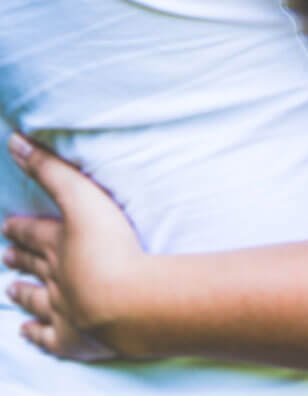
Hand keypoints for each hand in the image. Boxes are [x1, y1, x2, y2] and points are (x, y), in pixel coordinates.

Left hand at [3, 133, 145, 360]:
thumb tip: (13, 141)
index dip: (20, 229)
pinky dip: (34, 333)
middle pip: (33, 265)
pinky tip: (26, 331)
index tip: (6, 227)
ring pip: (35, 299)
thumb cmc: (109, 243)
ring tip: (10, 290)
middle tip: (6, 255)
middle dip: (20, 258)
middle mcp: (53, 275)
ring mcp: (60, 309)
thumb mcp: (81, 195)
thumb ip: (50, 168)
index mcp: (58, 242)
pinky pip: (46, 337)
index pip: (34, 232)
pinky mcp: (71, 339)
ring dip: (23, 292)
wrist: (124, 299)